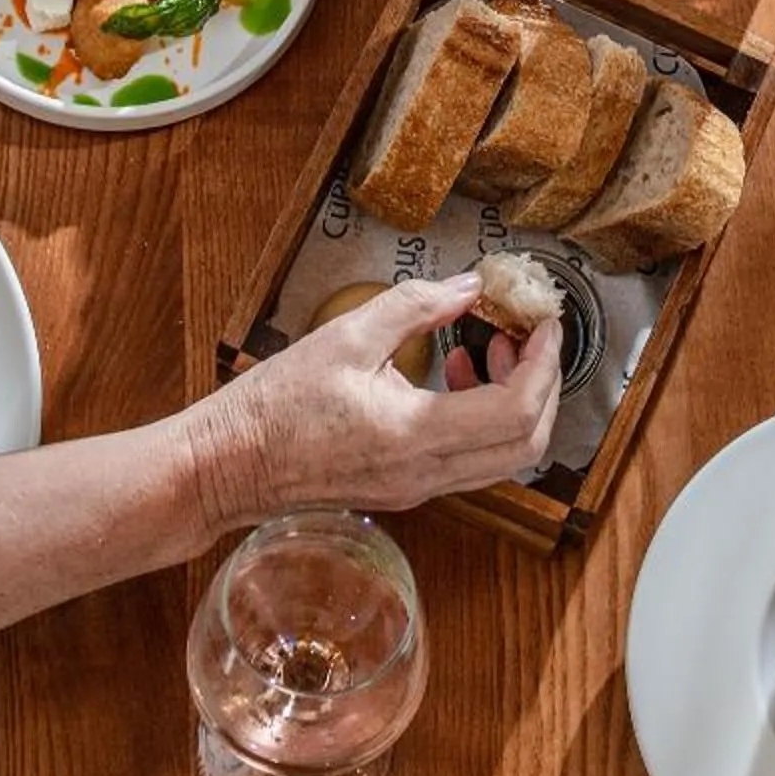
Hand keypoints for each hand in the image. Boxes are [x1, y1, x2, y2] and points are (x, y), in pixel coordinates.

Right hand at [185, 275, 564, 523]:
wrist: (229, 464)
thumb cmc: (274, 405)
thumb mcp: (347, 336)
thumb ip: (416, 306)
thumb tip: (468, 287)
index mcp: (415, 436)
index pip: (517, 411)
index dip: (544, 364)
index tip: (545, 324)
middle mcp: (425, 474)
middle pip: (526, 445)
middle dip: (542, 386)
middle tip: (528, 336)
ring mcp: (417, 488)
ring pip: (502, 458)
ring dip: (513, 403)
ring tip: (485, 349)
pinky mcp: (404, 488)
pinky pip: (468, 461)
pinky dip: (481, 419)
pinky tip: (452, 376)